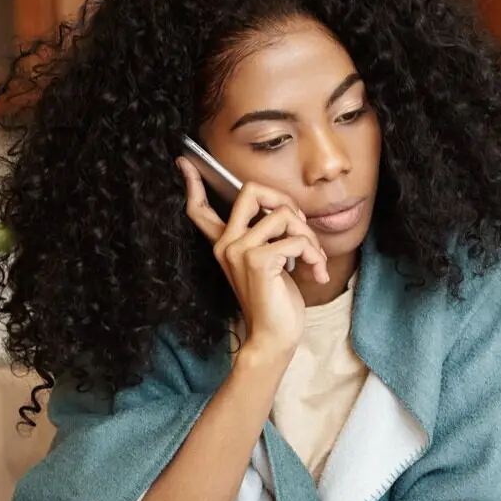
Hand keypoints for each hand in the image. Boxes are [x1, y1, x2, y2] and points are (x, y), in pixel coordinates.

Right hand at [177, 157, 328, 355]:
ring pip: (283, 214)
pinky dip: (314, 254)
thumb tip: (284, 211)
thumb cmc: (275, 302)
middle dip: (287, 202)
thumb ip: (267, 238)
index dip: (193, 184)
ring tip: (315, 258)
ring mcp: (239, 251)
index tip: (185, 163)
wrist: (274, 337)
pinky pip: (295, 239)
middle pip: (251, 190)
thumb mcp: (268, 263)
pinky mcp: (257, 261)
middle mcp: (226, 243)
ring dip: (309, 235)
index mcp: (224, 243)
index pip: (200, 210)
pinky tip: (316, 272)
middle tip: (302, 230)